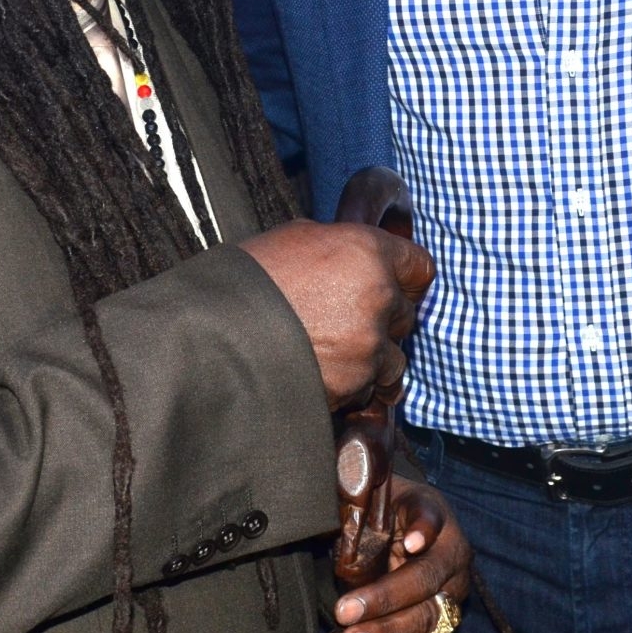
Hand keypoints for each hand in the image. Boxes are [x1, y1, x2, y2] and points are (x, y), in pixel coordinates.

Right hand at [238, 220, 433, 406]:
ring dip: (371, 361)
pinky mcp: (355, 385)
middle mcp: (377, 295)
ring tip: (329, 357)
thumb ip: (340, 249)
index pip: (420, 268)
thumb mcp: (294, 240)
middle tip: (345, 325)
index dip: (406, 281)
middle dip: (384, 322)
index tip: (395, 290)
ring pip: (394, 360)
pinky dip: (352, 389)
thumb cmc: (244, 282)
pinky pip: (370, 391)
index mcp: (365, 250)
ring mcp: (369, 344)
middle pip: (406, 315)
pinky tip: (320, 376)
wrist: (210, 337)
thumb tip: (355, 259)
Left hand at [332, 477, 471, 632]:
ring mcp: (454, 594)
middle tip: (346, 613)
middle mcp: (454, 554)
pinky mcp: (445, 627)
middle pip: (425, 578)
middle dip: (384, 598)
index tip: (407, 542)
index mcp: (435, 513)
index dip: (423, 529)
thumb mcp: (373, 491)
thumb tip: (328, 477)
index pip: (432, 518)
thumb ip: (354, 487)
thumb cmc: (384, 509)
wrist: (409, 529)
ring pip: (429, 618)